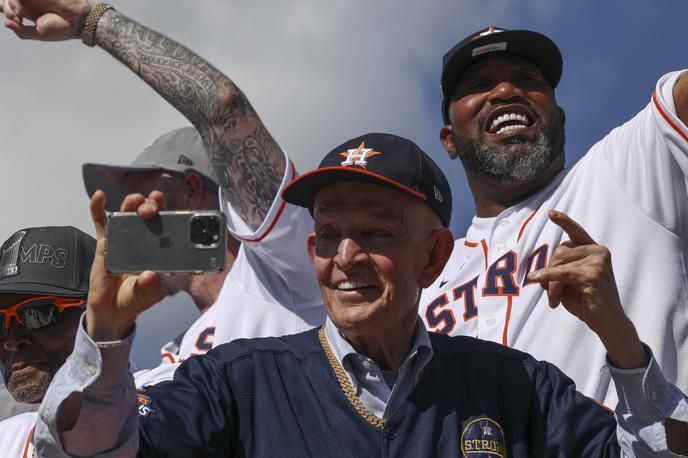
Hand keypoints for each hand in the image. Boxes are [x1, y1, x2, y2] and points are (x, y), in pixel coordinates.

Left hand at [1, 0, 89, 40]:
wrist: (78, 20)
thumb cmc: (62, 29)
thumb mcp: (40, 34)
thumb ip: (22, 31)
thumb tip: (6, 24)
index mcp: (30, 12)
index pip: (10, 8)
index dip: (8, 12)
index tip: (18, 22)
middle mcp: (30, 2)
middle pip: (8, 0)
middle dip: (8, 8)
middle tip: (17, 18)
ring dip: (11, 4)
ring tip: (19, 13)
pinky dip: (16, 0)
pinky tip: (21, 10)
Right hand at [85, 190, 164, 340]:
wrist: (114, 311)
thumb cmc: (136, 298)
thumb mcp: (150, 294)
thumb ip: (152, 286)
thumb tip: (149, 275)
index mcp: (157, 248)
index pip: (164, 224)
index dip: (166, 212)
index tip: (166, 206)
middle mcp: (141, 240)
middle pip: (145, 215)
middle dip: (149, 206)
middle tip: (150, 210)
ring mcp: (122, 240)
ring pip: (126, 214)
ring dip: (130, 203)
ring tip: (134, 200)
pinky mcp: (104, 246)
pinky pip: (100, 224)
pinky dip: (97, 208)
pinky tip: (98, 196)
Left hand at [527, 210, 647, 368]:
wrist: (608, 322)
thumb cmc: (586, 301)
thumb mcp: (568, 283)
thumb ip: (557, 270)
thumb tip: (539, 270)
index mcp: (594, 251)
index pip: (577, 232)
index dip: (565, 222)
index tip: (552, 213)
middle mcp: (599, 252)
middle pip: (559, 252)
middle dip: (549, 273)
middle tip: (551, 295)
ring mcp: (598, 261)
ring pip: (558, 264)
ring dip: (551, 284)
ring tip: (555, 300)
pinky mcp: (593, 275)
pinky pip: (561, 273)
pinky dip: (547, 277)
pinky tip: (535, 279)